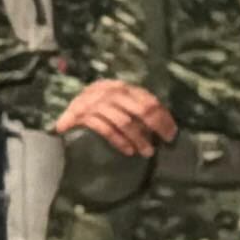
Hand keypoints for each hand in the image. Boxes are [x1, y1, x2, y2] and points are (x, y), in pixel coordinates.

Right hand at [51, 78, 174, 156]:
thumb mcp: (118, 101)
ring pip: (125, 122)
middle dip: (157, 127)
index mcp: (123, 87)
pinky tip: (128, 151)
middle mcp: (111, 92)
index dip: (164, 117)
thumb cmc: (99, 106)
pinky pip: (107, 130)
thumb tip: (162, 125)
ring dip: (139, 139)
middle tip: (166, 140)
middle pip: (142, 110)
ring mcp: (96, 103)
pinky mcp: (82, 116)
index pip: (149, 101)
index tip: (172, 132)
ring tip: (148, 152)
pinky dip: (120, 141)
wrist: (67, 108)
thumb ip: (136, 107)